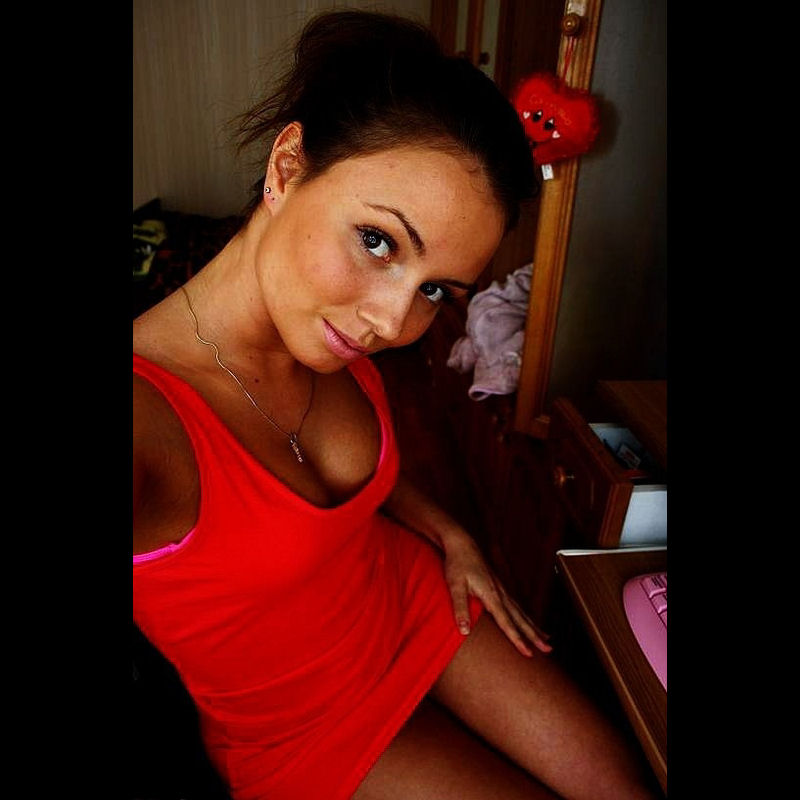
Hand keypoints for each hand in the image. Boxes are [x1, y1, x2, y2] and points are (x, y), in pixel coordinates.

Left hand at [442, 533, 551, 656]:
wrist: (462, 544)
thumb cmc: (457, 564)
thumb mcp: (455, 586)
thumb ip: (460, 609)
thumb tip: (464, 631)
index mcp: (492, 595)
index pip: (507, 623)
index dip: (517, 639)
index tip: (528, 653)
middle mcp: (500, 593)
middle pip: (521, 619)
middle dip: (534, 636)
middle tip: (548, 649)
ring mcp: (501, 589)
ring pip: (521, 612)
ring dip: (533, 626)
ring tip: (546, 638)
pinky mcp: (498, 586)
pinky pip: (516, 605)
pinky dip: (525, 616)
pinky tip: (527, 620)